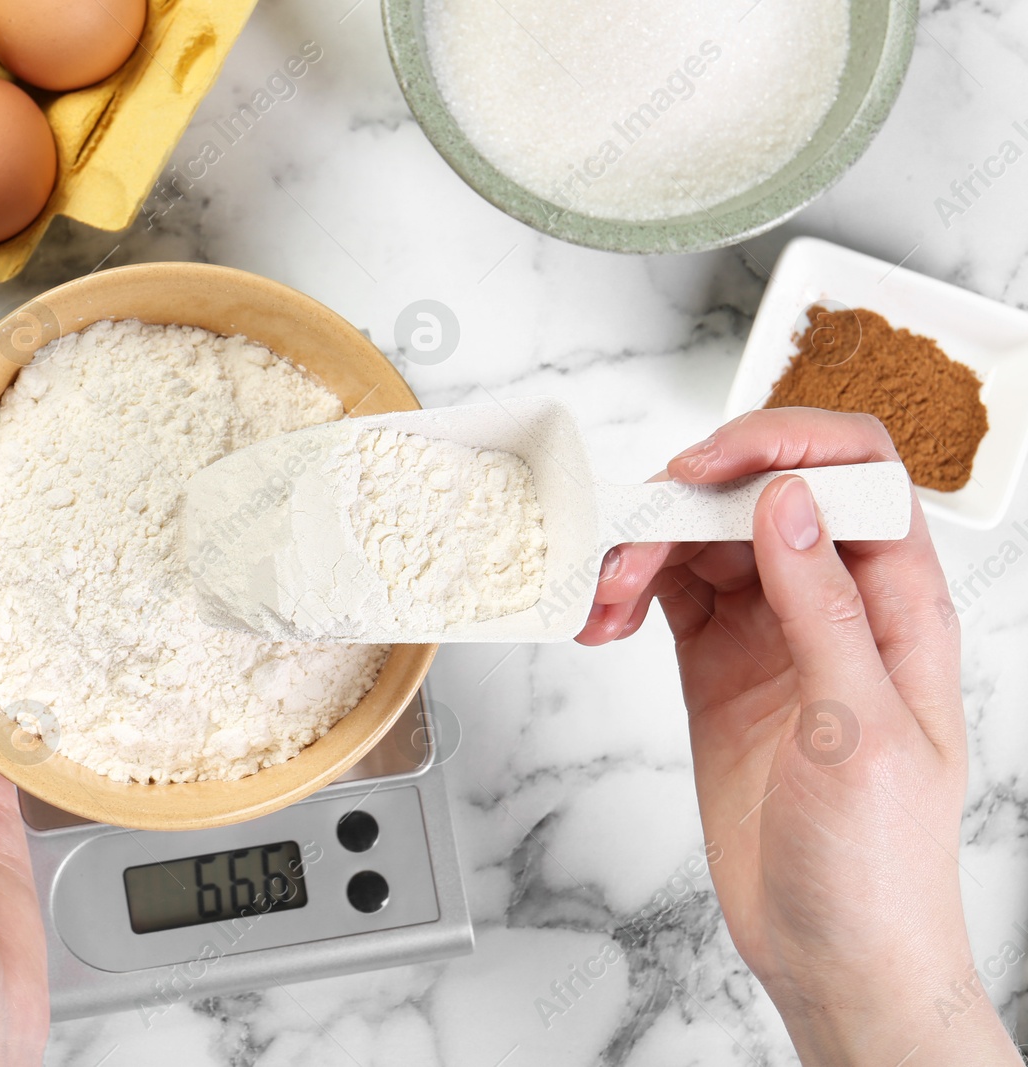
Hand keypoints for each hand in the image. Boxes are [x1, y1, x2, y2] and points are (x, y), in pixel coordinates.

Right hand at [578, 409, 1016, 1065]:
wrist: (835, 953)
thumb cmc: (881, 863)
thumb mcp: (860, 730)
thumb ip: (823, 609)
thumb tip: (788, 502)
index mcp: (896, 606)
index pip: (854, 475)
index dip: (783, 445)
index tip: (706, 466)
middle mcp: (833, 605)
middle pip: (758, 498)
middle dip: (687, 501)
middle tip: (630, 537)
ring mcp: (771, 634)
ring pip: (701, 543)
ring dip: (643, 551)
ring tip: (604, 598)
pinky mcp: (718, 668)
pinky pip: (667, 596)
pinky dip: (626, 593)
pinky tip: (603, 619)